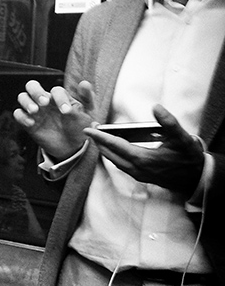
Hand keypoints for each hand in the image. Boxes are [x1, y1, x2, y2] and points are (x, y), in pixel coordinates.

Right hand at [14, 79, 94, 160]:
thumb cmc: (78, 126)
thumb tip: (84, 83)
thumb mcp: (87, 113)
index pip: (55, 90)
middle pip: (32, 85)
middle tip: (44, 102)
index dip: (60, 98)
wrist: (71, 147)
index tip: (66, 111)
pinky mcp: (28, 122)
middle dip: (36, 92)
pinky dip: (22, 116)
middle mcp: (45, 101)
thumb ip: (87, 97)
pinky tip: (31, 123)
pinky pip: (18, 114)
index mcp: (59, 97)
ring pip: (22, 97)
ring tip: (35, 111)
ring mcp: (35, 111)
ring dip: (27, 102)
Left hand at [83, 104, 204, 193]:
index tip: (88, 129)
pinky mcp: (141, 176)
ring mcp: (138, 174)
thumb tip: (156, 107)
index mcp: (142, 159)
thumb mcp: (182, 138)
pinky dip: (113, 156)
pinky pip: (121, 165)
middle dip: (99, 142)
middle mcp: (136, 168)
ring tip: (99, 137)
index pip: (115, 145)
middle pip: (110, 154)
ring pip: (114, 161)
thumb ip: (169, 123)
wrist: (197, 178)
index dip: (101, 136)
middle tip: (91, 129)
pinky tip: (113, 149)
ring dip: (105, 149)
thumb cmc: (189, 158)